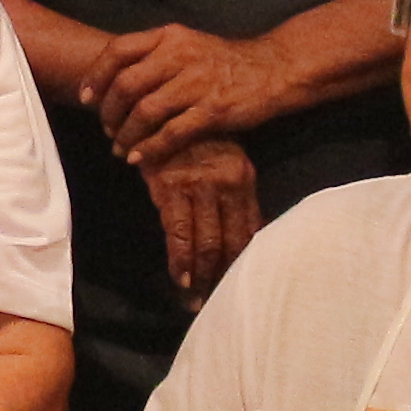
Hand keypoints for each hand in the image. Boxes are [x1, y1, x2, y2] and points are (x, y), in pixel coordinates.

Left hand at [91, 22, 298, 162]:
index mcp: (169, 36)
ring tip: (121, 148)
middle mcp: (180, 55)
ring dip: (126, 134)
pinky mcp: (213, 110)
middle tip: (107, 129)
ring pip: (145, 112)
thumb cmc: (225, 62)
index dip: (96, 77)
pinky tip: (139, 158)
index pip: (118, 51)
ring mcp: (197, 82)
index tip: (86, 98)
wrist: (274, 69)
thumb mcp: (188, 45)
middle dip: (109, 112)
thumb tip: (114, 79)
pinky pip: (171, 133)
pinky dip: (150, 148)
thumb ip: (154, 57)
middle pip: (126, 85)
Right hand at [144, 135, 261, 300]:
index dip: (245, 261)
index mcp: (243, 177)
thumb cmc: (194, 140)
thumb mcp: (224, 162)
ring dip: (201, 276)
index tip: (242, 284)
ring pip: (205, 242)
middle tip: (219, 302)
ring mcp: (197, 186)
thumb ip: (236, 197)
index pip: (250, 229)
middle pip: (230, 241)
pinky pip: (177, 233)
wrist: (157, 108)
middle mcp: (225, 183)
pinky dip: (180, 261)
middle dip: (224, 275)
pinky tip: (181, 280)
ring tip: (197, 301)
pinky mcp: (168, 188)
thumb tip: (252, 235)